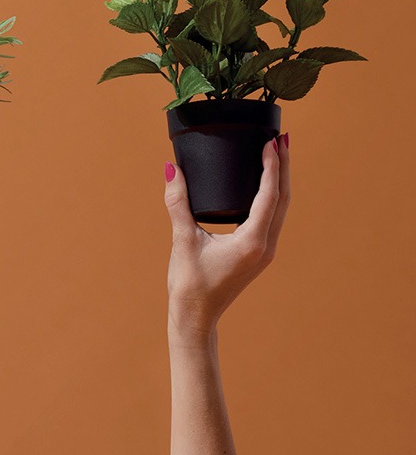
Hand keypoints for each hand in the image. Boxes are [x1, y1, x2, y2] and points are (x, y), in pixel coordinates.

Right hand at [165, 134, 289, 344]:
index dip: (272, 166)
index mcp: (251, 243)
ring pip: (281, 208)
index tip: (272, 141)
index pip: (269, 196)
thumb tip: (171, 169)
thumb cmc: (188, 283)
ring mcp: (263, 251)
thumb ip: (177, 202)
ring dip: (281, 180)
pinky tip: (265, 184)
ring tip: (278, 154)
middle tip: (282, 137)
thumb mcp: (181, 240)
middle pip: (283, 199)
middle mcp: (264, 246)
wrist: (195, 317)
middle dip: (283, 167)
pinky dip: (272, 196)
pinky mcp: (257, 253)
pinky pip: (272, 217)